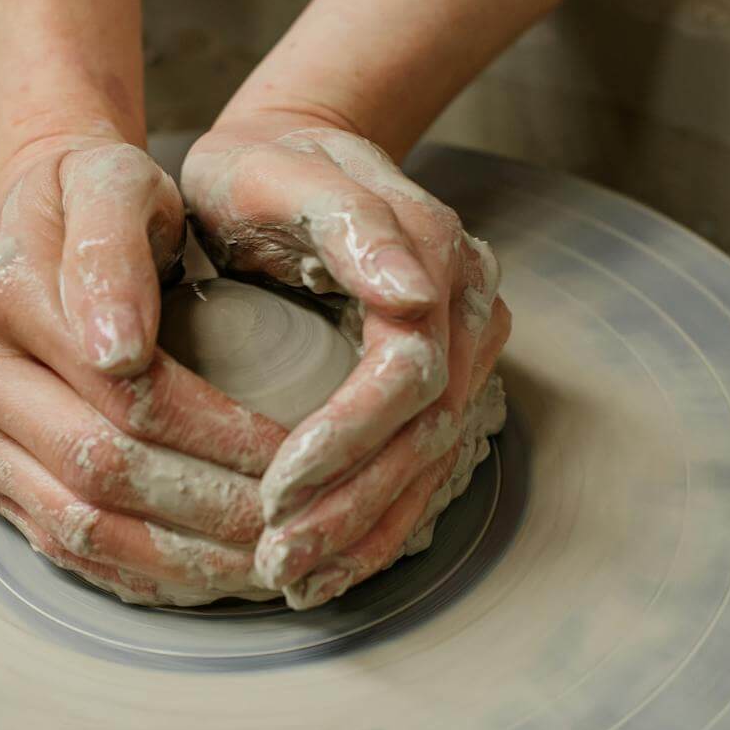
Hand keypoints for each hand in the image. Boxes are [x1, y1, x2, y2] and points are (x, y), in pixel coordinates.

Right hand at [0, 134, 289, 603]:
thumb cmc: (99, 199)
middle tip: (298, 524)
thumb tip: (115, 351)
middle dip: (212, 508)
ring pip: (82, 528)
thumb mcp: (114, 181)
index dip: (220, 432)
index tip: (299, 451)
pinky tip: (214, 575)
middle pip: (101, 471)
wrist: (38, 223)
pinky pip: (65, 552)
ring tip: (268, 562)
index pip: (125, 392)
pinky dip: (146, 575)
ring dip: (184, 560)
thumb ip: (112, 246)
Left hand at [181, 114, 509, 608]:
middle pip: (426, 431)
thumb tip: (413, 295)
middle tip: (276, 560)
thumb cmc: (263, 163)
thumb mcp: (280, 170)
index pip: (408, 373)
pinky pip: (423, 464)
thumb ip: (347, 222)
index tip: (275, 488)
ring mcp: (467, 344)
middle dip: (352, 506)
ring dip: (366, 532)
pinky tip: (329, 570)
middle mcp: (467, 303)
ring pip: (431, 461)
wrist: (290, 147)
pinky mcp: (448, 378)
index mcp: (433, 251)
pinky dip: (378, 524)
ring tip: (296, 582)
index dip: (346, 439)